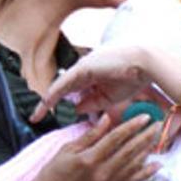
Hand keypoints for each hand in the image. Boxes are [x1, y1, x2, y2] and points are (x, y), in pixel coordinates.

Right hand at [27, 113, 159, 180]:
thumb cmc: (51, 175)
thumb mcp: (66, 150)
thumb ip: (89, 135)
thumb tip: (106, 119)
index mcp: (89, 158)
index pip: (116, 138)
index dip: (132, 126)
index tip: (145, 117)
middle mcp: (102, 172)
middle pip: (129, 150)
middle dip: (146, 136)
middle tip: (159, 124)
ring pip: (133, 164)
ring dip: (148, 150)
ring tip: (159, 138)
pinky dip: (145, 173)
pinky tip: (156, 166)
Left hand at [35, 45, 180, 121]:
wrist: (145, 63)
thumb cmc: (133, 77)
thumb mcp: (110, 96)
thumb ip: (92, 102)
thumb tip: (76, 109)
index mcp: (93, 74)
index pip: (73, 89)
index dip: (62, 101)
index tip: (53, 114)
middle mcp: (84, 69)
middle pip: (63, 88)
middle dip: (49, 103)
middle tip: (36, 117)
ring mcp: (82, 67)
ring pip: (60, 86)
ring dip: (48, 102)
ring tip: (36, 115)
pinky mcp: (82, 68)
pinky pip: (63, 84)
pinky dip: (53, 96)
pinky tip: (45, 106)